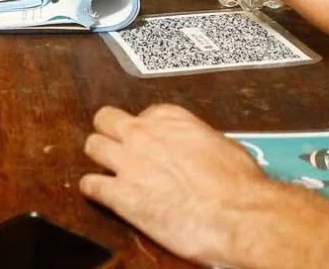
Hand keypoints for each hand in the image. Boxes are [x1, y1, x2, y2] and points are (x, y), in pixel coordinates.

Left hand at [80, 104, 270, 265]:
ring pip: (92, 145)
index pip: (144, 113)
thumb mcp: (222, 144)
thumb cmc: (237, 182)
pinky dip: (92, 189)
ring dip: (98, 155)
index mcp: (170, 118)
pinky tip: (98, 193)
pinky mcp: (121, 196)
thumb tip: (199, 152)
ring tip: (104, 167)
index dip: (145, 128)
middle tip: (115, 144)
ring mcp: (129, 162)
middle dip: (109, 130)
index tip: (149, 139)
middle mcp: (144, 133)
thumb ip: (198, 141)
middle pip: (107, 119)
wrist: (235, 214)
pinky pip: (91, 185)